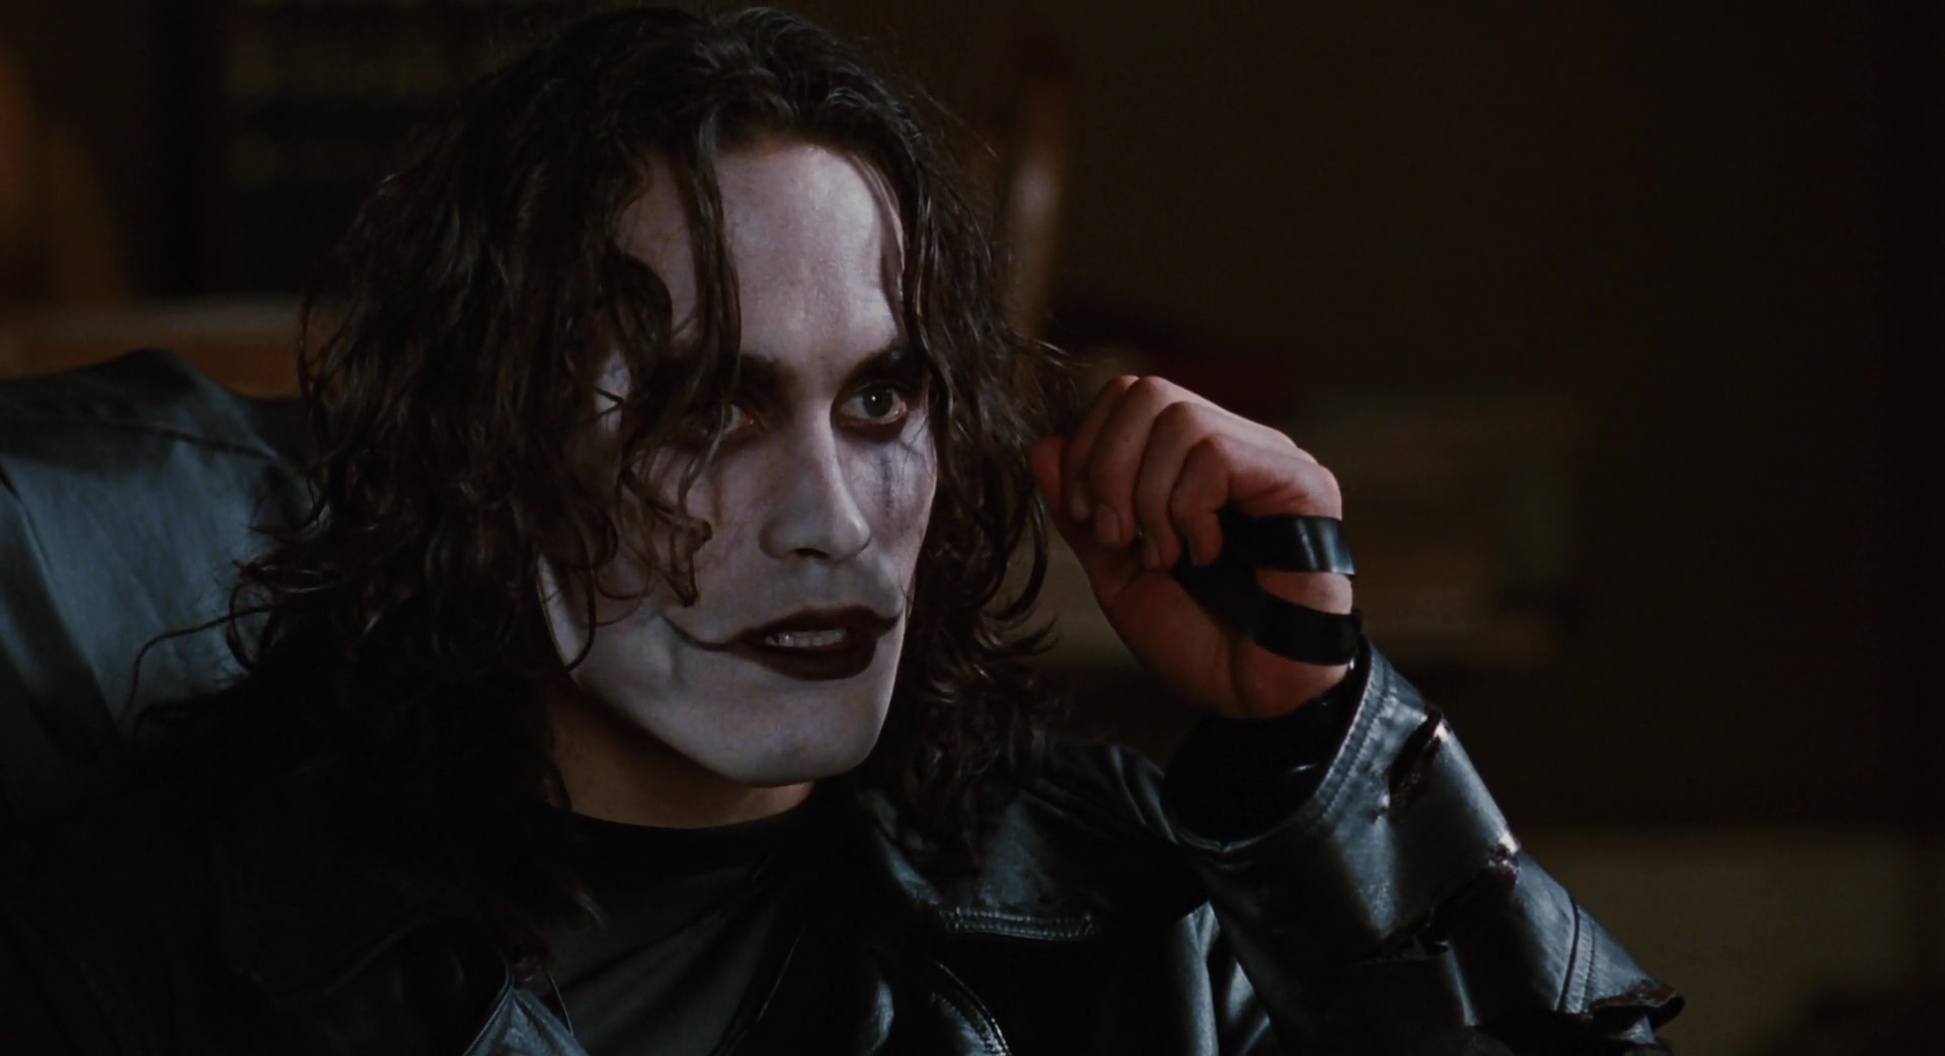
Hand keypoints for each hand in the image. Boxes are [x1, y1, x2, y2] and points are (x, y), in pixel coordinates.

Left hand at [1031, 375, 1352, 718]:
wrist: (1253, 697)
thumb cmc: (1198, 640)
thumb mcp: (1118, 574)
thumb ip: (1083, 513)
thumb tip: (1044, 446)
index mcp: (1193, 462)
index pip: (1127, 396)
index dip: (1088, 449)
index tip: (1094, 523)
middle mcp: (1238, 447)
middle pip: (1146, 391)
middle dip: (1108, 468)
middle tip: (1121, 538)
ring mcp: (1273, 460)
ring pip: (1179, 419)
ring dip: (1149, 498)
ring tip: (1167, 556)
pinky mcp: (1303, 482)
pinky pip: (1215, 455)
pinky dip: (1187, 511)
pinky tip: (1205, 554)